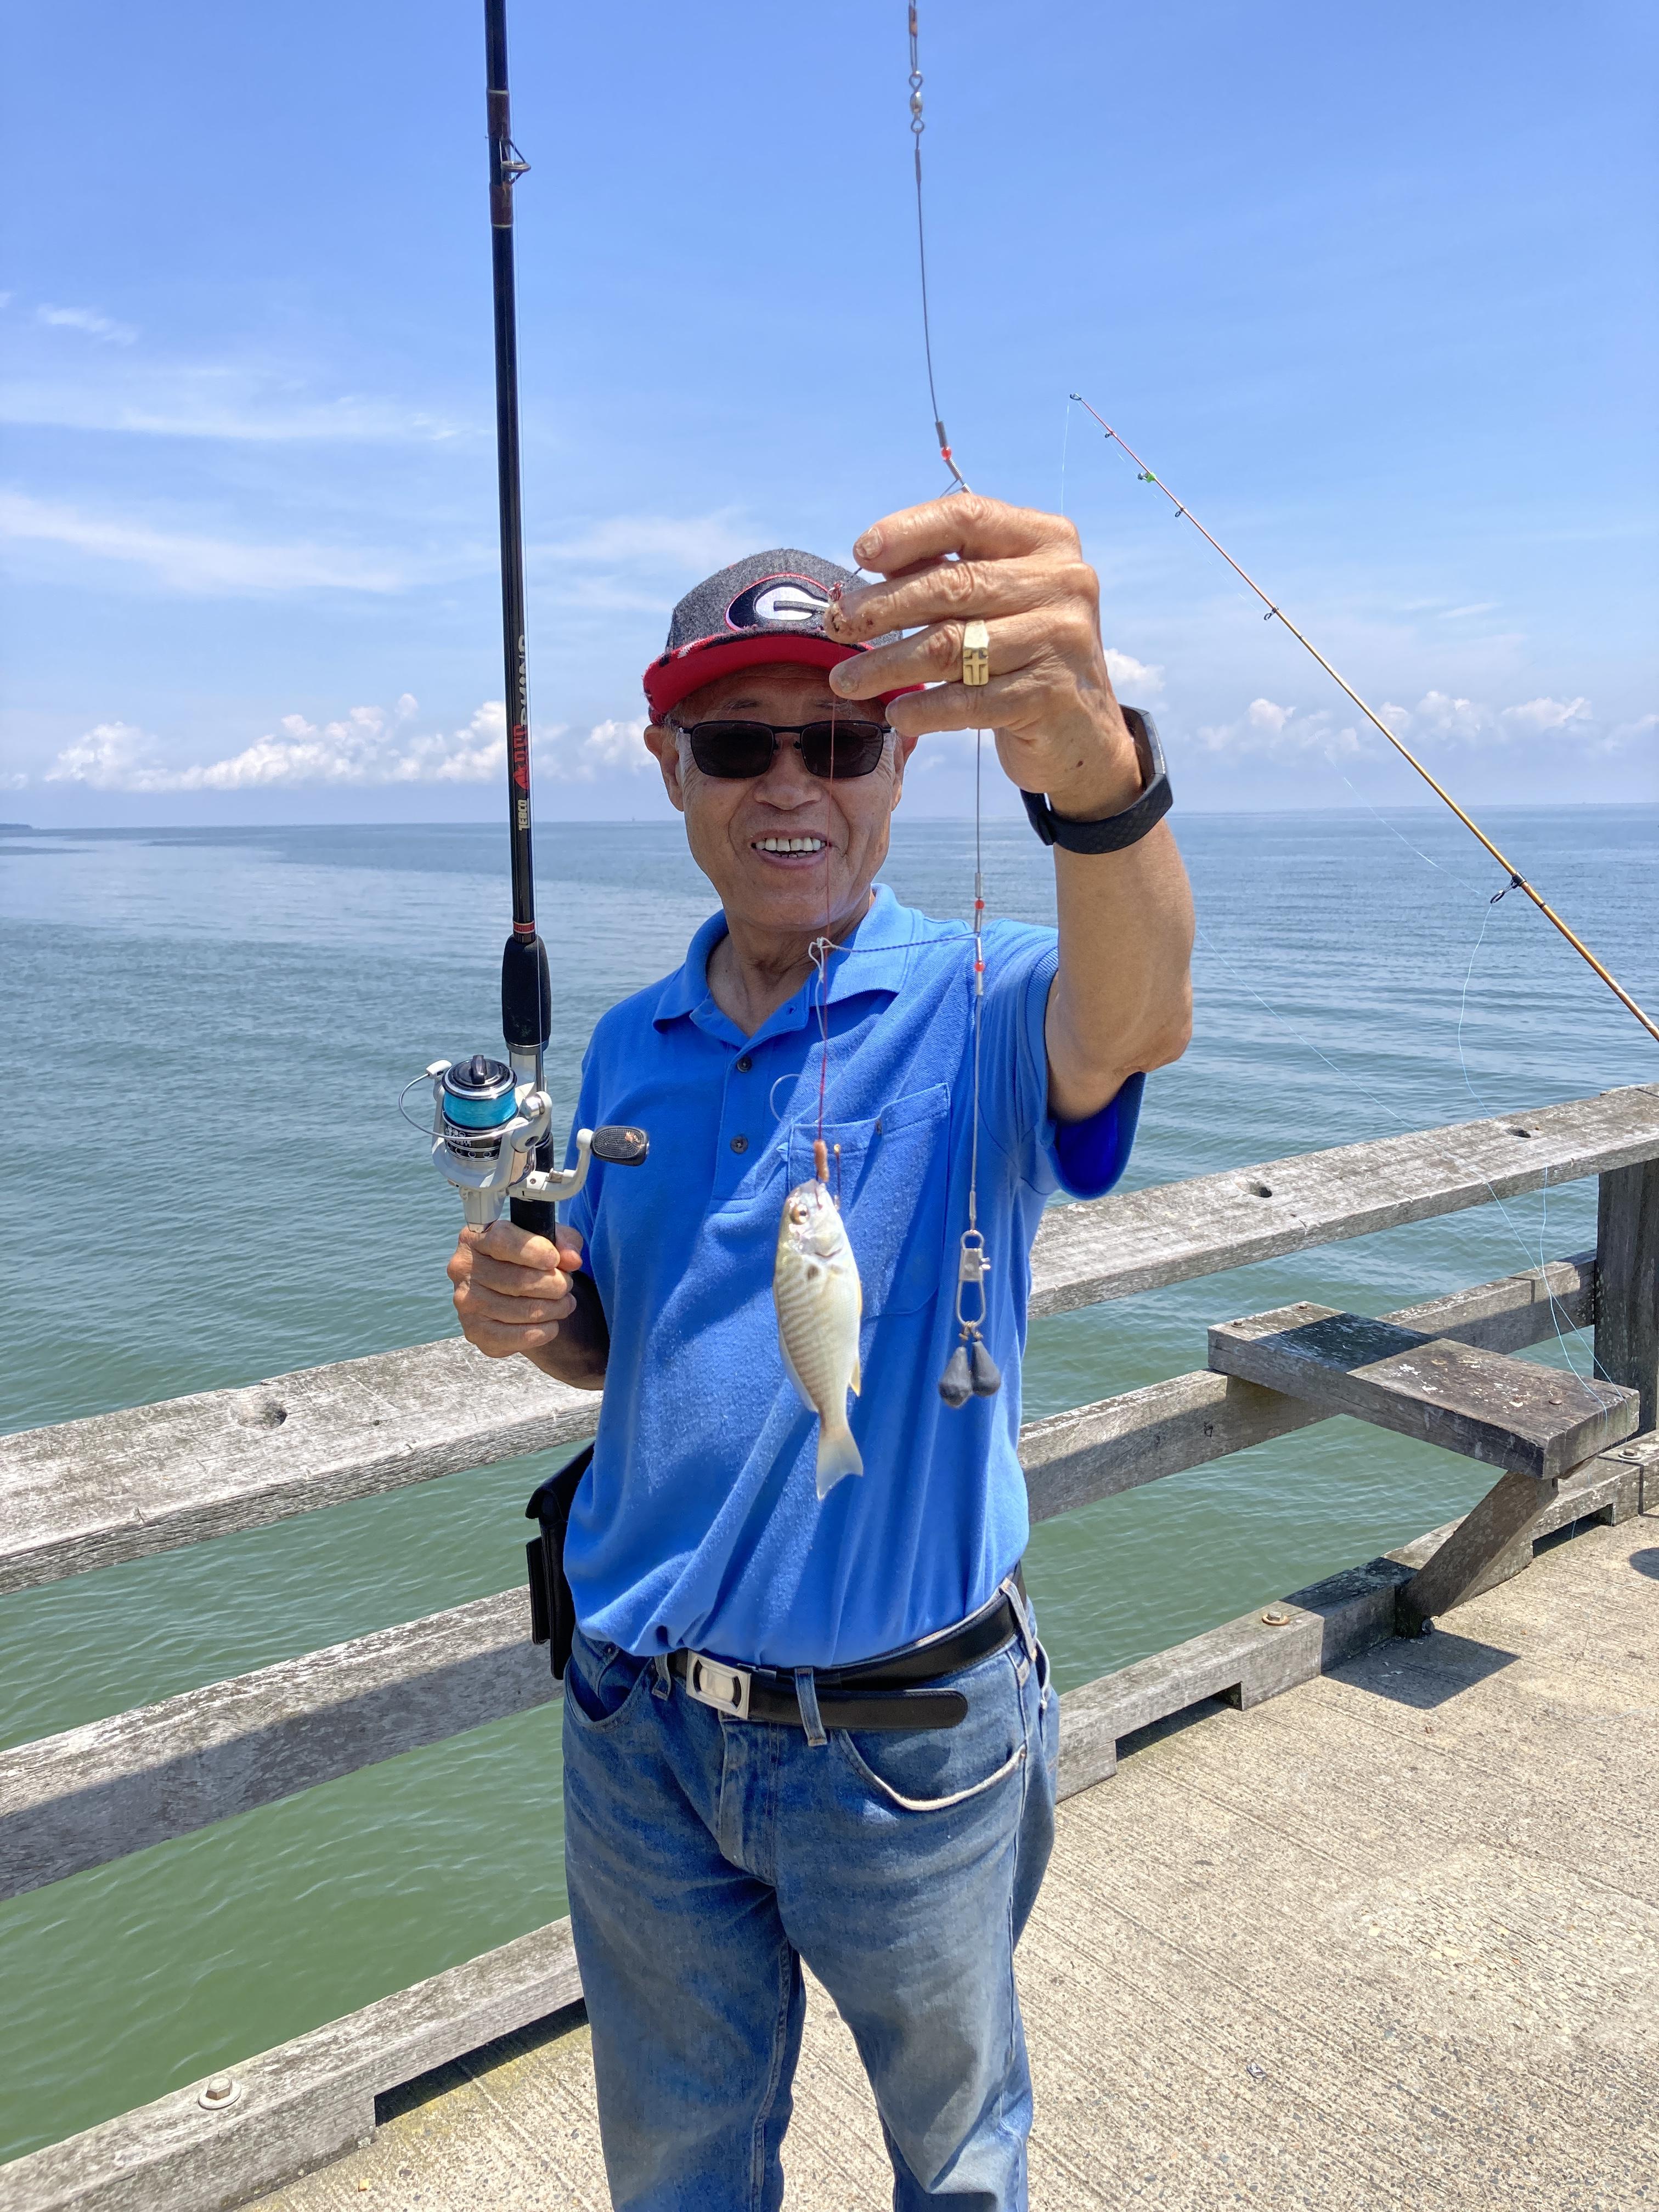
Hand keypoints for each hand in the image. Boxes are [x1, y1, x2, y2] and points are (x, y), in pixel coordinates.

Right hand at [447, 1219, 582, 1362]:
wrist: (509, 1292)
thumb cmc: (527, 1259)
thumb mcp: (547, 1239)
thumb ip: (564, 1240)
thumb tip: (572, 1259)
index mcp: (475, 1237)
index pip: (502, 1241)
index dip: (535, 1251)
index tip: (555, 1260)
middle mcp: (463, 1269)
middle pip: (518, 1280)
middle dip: (556, 1285)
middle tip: (567, 1286)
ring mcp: (465, 1302)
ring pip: (522, 1310)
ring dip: (555, 1309)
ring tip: (565, 1304)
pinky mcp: (475, 1331)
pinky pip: (515, 1337)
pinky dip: (543, 1332)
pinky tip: (551, 1324)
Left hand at [823, 495, 1144, 818]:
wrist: (1084, 733)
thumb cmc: (1023, 654)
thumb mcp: (998, 601)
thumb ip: (949, 575)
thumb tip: (867, 571)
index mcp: (1046, 540)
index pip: (967, 518)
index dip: (907, 532)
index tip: (859, 554)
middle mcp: (1063, 581)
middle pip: (952, 584)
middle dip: (883, 607)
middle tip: (837, 627)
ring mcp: (1061, 638)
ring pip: (952, 646)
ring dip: (887, 665)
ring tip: (846, 681)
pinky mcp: (1051, 694)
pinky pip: (968, 701)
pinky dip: (924, 709)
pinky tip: (897, 715)